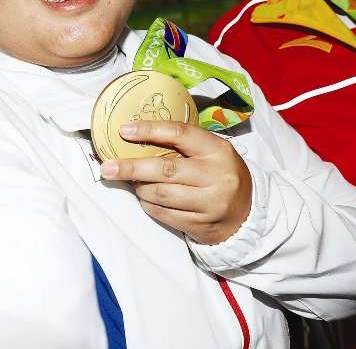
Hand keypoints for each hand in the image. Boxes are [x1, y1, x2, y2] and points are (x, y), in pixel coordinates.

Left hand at [99, 121, 251, 244]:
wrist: (247, 212)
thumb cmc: (221, 173)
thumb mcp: (212, 152)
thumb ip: (183, 144)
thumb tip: (137, 136)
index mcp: (218, 150)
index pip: (180, 134)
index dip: (149, 130)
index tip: (124, 130)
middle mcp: (216, 176)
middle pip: (165, 170)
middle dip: (131, 168)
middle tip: (108, 167)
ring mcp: (210, 203)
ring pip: (161, 195)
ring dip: (140, 188)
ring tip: (132, 182)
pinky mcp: (201, 225)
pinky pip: (164, 214)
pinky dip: (149, 205)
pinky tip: (145, 198)